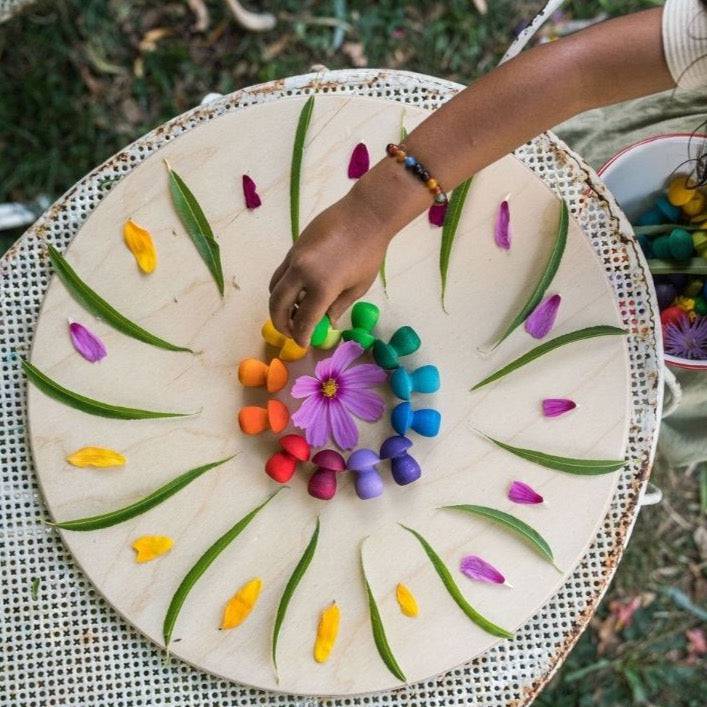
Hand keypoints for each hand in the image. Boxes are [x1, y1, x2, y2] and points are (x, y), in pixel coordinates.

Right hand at [269, 188, 388, 346]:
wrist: (366, 215)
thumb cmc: (369, 252)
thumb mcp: (358, 287)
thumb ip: (338, 306)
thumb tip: (325, 321)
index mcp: (322, 287)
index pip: (303, 320)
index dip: (300, 336)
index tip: (302, 344)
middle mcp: (302, 273)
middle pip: (278, 305)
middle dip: (280, 323)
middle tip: (289, 332)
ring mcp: (294, 258)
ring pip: (274, 288)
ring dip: (278, 305)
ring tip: (291, 313)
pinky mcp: (294, 247)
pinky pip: (281, 273)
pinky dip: (283, 287)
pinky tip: (296, 292)